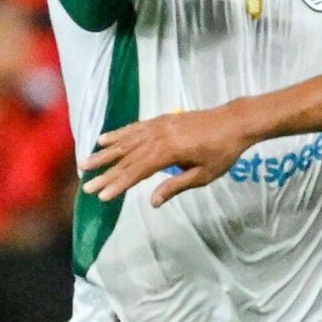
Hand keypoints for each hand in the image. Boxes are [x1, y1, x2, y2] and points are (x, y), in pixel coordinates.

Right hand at [82, 108, 257, 205]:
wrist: (235, 122)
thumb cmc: (223, 152)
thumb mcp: (204, 175)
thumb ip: (176, 186)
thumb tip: (152, 202)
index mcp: (169, 151)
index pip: (137, 171)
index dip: (118, 185)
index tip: (102, 196)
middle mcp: (159, 136)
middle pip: (127, 157)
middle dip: (106, 173)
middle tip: (86, 185)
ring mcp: (159, 125)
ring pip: (126, 141)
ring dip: (105, 153)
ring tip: (85, 162)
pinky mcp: (162, 119)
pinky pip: (135, 127)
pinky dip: (118, 133)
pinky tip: (104, 139)